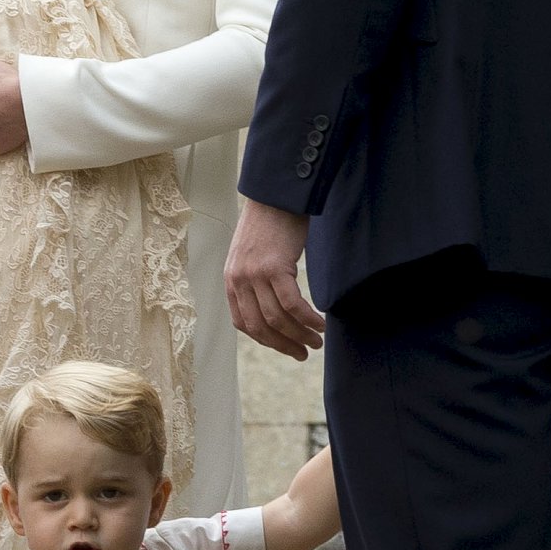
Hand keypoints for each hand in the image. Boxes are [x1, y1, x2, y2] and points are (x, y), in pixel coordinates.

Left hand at [224, 198, 325, 359]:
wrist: (275, 196)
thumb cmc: (269, 224)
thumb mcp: (251, 256)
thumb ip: (254, 280)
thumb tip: (271, 306)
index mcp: (231, 280)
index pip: (243, 323)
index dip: (266, 339)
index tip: (284, 346)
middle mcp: (238, 280)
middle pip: (260, 326)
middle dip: (284, 345)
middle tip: (303, 353)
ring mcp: (255, 274)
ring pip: (277, 318)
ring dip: (299, 335)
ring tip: (316, 341)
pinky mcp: (274, 267)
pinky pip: (292, 304)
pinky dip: (307, 319)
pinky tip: (320, 323)